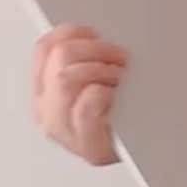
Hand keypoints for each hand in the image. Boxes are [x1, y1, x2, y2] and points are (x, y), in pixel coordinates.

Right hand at [32, 25, 128, 165]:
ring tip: (119, 79)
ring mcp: (64, 131)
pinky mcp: (87, 147)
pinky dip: (104, 95)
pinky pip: (85, 108)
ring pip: (65, 81)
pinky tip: (116, 98)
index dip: (71, 33)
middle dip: (94, 50)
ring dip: (100, 72)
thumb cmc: (121, 117)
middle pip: (58, 59)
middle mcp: (47, 112)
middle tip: (118, 57)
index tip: (95, 34)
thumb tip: (92, 36)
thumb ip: (84, 58)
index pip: (44, 48)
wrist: (143, 153)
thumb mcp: (95, 79)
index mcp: (44, 92)